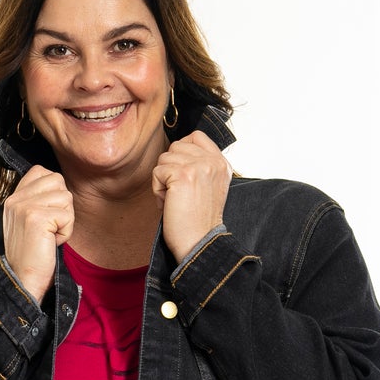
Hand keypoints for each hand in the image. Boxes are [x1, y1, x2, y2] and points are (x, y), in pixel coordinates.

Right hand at [2, 165, 73, 305]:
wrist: (24, 280)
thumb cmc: (33, 255)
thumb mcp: (29, 221)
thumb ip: (37, 200)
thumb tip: (59, 184)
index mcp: (14, 197)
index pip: (41, 171)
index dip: (54, 190)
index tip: (48, 215)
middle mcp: (16, 198)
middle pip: (58, 180)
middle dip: (62, 205)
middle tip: (51, 227)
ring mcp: (24, 206)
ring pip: (66, 197)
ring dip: (65, 220)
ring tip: (50, 236)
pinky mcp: (36, 218)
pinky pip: (67, 215)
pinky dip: (66, 232)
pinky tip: (52, 243)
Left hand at [152, 130, 232, 265]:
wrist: (200, 243)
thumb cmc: (199, 221)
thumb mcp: (209, 186)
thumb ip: (201, 165)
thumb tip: (177, 149)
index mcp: (222, 163)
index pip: (196, 136)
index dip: (182, 150)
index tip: (181, 173)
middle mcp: (213, 161)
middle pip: (176, 146)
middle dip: (170, 168)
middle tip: (179, 193)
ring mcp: (199, 166)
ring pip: (164, 158)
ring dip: (163, 180)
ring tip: (175, 200)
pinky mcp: (183, 175)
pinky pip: (157, 172)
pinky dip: (157, 190)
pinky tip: (168, 204)